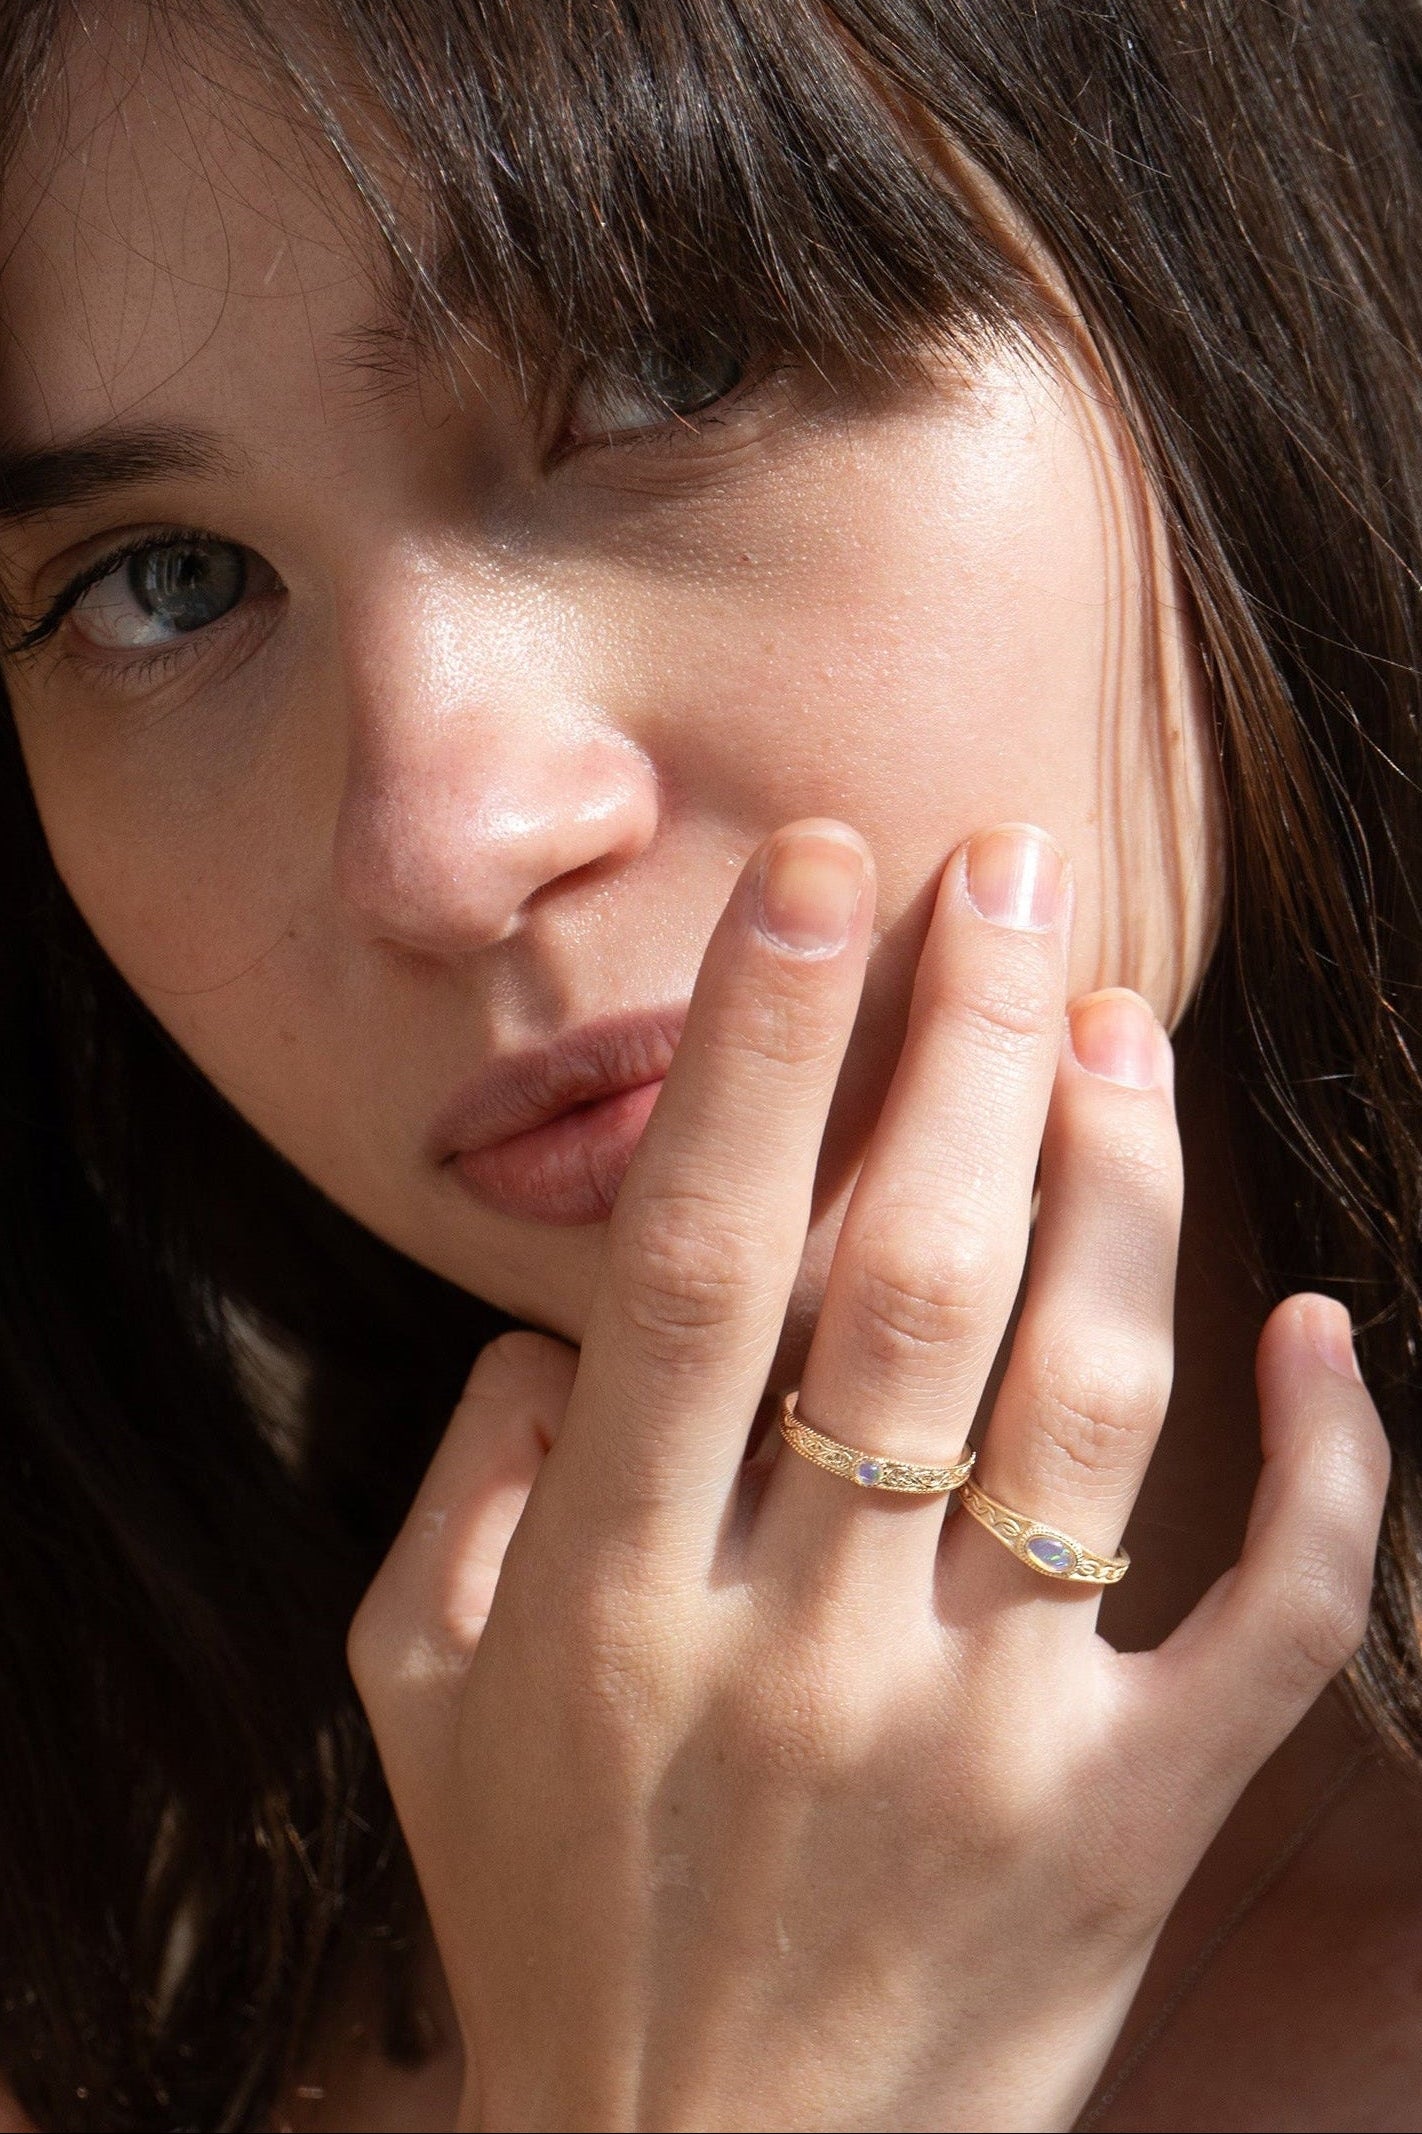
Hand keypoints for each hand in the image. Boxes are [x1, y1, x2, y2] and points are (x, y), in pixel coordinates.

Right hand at [349, 821, 1388, 2132]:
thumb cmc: (554, 1930)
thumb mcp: (412, 1713)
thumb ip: (450, 1494)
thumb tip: (557, 1327)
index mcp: (605, 1603)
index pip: (690, 1263)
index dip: (752, 1048)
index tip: (810, 878)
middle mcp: (794, 1652)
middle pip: (905, 1283)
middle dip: (960, 1044)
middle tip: (1009, 872)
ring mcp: (978, 1742)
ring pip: (1085, 1406)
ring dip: (1118, 1187)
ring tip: (1123, 1021)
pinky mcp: (1123, 1831)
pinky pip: (1269, 1626)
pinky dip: (1327, 1472)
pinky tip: (1324, 1327)